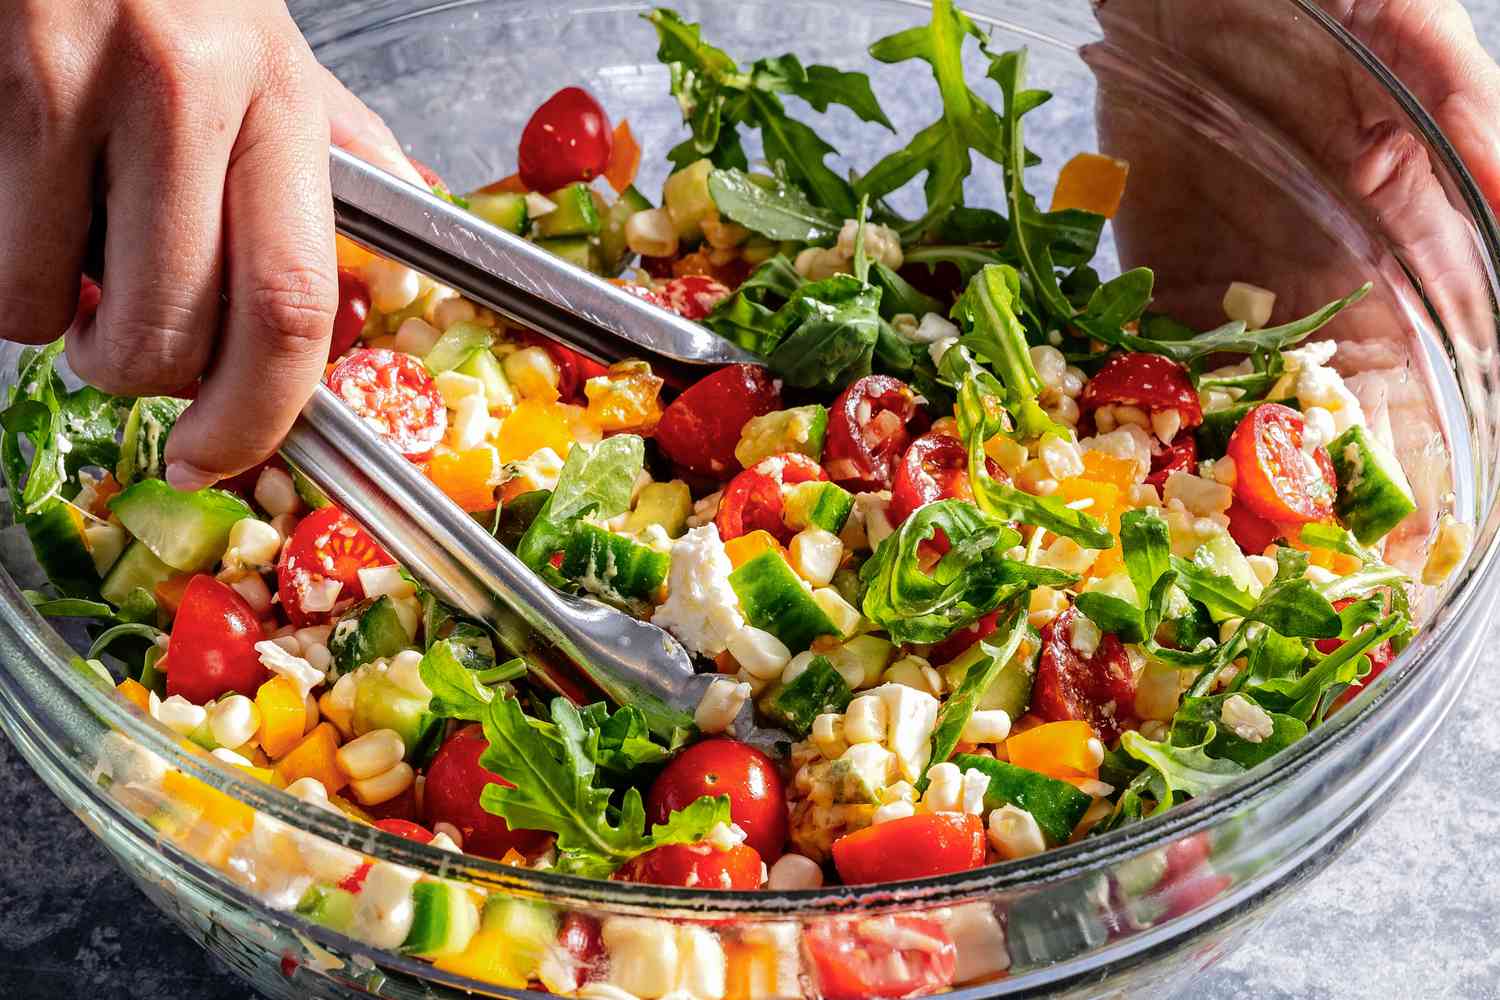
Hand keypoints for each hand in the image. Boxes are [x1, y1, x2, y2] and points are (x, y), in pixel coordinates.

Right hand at [0, 0, 424, 487]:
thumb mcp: (273, 46)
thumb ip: (339, 144)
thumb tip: (414, 214)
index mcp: (279, 104)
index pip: (292, 305)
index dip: (257, 413)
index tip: (219, 455)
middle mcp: (189, 95)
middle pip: (174, 330)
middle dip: (141, 376)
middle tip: (123, 348)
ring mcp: (77, 83)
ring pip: (58, 303)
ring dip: (57, 323)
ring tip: (68, 262)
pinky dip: (5, 274)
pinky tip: (24, 210)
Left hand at [1089, 0, 1497, 561]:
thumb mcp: (1412, 35)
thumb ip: (1470, 123)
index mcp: (1408, 247)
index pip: (1420, 385)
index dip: (1411, 474)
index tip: (1396, 555)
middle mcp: (1323, 282)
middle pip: (1320, 419)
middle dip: (1305, 509)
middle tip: (1282, 599)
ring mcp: (1232, 279)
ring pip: (1231, 403)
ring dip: (1215, 481)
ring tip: (1194, 567)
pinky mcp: (1150, 265)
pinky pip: (1143, 353)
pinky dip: (1134, 411)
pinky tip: (1121, 476)